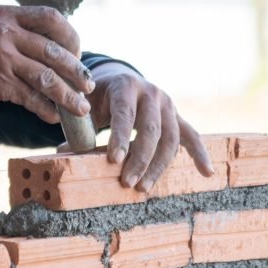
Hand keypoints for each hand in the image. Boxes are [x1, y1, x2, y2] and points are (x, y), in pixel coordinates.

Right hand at [0, 5, 93, 124]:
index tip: (76, 52)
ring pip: (47, 76)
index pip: (52, 17)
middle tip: (88, 85)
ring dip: (67, 94)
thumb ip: (12, 32)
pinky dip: (45, 108)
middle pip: (54, 50)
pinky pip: (30, 97)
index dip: (70, 35)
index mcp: (6, 14)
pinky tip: (53, 117)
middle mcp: (6, 32)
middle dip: (76, 70)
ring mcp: (1, 57)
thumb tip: (43, 47)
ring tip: (81, 108)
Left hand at [85, 63, 213, 191]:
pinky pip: (192, 136)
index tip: (113, 161)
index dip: (121, 137)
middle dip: (139, 159)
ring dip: (158, 166)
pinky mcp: (177, 117)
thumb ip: (77, 126)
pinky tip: (207, 172)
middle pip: (151, 129)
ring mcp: (168, 105)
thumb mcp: (86, 105)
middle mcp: (151, 92)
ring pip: (170, 138)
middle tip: (126, 183)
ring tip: (142, 187)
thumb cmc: (98, 97)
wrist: (119, 80)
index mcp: (125, 85)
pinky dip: (200, 154)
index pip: (125, 113)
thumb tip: (60, 154)